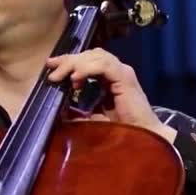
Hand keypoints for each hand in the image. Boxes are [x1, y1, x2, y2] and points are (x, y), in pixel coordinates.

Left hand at [45, 48, 176, 142]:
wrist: (145, 139)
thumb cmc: (122, 132)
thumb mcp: (92, 120)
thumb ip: (77, 113)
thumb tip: (57, 108)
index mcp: (109, 79)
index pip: (87, 61)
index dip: (69, 61)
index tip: (50, 67)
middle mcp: (116, 72)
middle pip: (90, 54)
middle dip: (69, 59)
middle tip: (51, 68)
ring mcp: (122, 73)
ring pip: (96, 56)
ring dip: (75, 63)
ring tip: (61, 76)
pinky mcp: (126, 78)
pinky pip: (105, 66)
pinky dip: (88, 69)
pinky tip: (76, 78)